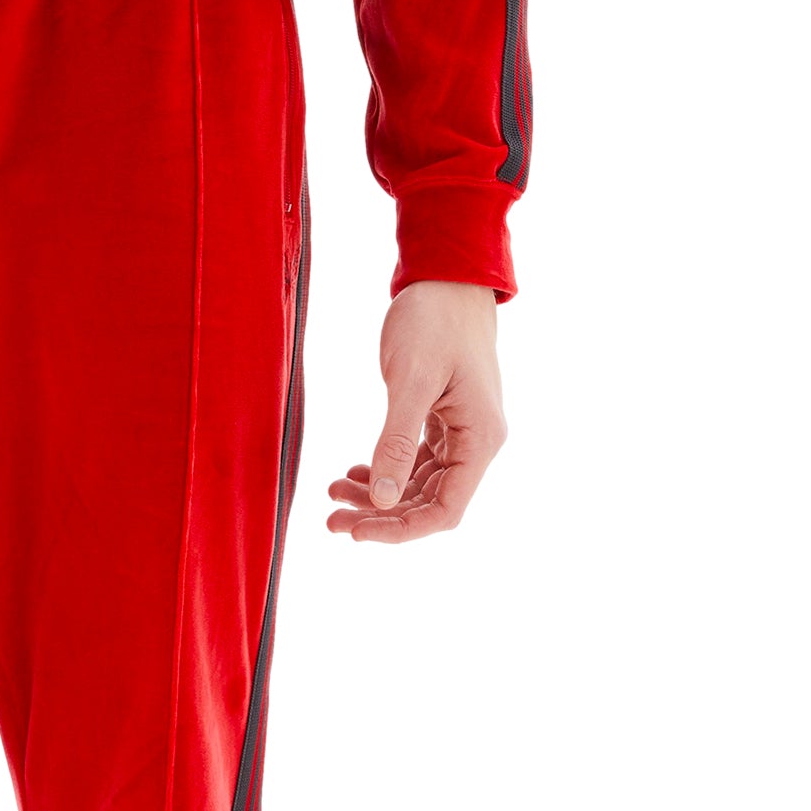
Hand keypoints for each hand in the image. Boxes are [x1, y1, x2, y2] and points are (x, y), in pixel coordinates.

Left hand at [327, 279, 505, 543]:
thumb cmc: (433, 321)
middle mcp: (475, 442)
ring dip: (378, 494)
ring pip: (419, 485)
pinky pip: (415, 461)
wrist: (447, 279)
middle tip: (331, 519)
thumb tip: (384, 499)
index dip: (400, 529)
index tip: (356, 531)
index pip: (445, 511)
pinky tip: (353, 471)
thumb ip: (397, 441)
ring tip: (334, 493)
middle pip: (429, 503)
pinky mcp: (443, 419)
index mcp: (479, 439)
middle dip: (381, 515)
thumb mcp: (411, 380)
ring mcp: (460, 432)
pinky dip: (384, 470)